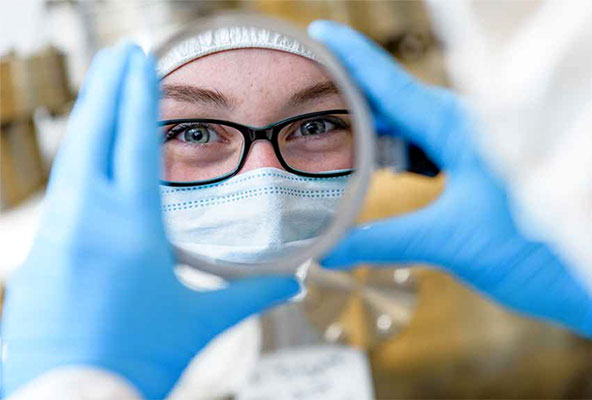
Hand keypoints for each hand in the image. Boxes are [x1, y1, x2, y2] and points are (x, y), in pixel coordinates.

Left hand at [1, 43, 298, 397]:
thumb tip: (296, 284)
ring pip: (71, 159)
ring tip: (102, 90)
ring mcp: (56, 233)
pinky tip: (87, 158)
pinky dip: (78, 161)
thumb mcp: (199, 323)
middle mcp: (86, 218)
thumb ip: (251, 296)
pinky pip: (61, 192)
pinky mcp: (40, 253)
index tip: (139, 58)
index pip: (133, 140)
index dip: (137, 94)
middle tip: (120, 51)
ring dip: (88, 118)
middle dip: (107, 85)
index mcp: (130, 227)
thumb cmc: (137, 361)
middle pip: (93, 133)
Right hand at [308, 21, 591, 339]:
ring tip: (327, 124)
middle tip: (305, 85)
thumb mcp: (448, 243)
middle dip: (349, 92)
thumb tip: (326, 250)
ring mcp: (471, 143)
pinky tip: (373, 160)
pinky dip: (394, 148)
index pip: (390, 83)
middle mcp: (464, 126)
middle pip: (394, 99)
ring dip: (370, 125)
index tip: (317, 32)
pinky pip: (425, 144)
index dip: (350, 57)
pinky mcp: (476, 161)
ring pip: (410, 123)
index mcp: (459, 128)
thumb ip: (382, 241)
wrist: (585, 274)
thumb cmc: (535, 252)